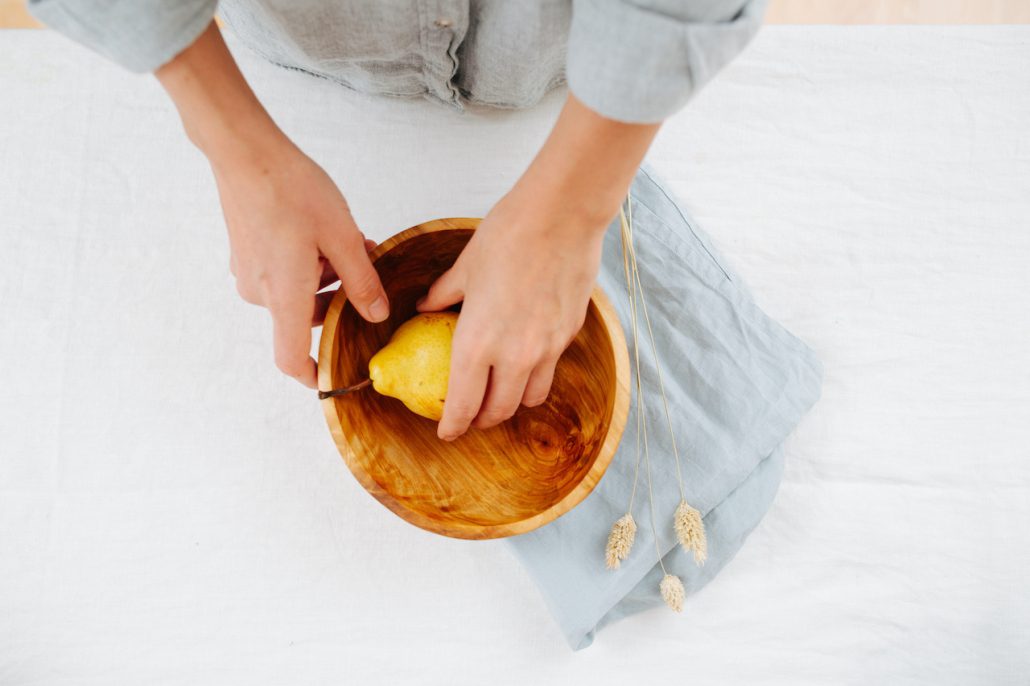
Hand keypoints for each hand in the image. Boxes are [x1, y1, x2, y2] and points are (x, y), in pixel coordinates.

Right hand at [212, 139, 388, 387]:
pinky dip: (308, 261)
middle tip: (366, 266)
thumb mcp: (342, 236)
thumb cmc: (291, 189)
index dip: (313, 375)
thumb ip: (362, 282)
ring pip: (298, 289)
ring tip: (353, 240)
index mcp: (284, 295)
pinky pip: (283, 271)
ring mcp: (249, 271)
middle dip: (339, 298)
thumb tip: (375, 314)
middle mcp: (260, 291)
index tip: (333, 378)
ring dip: (328, 275)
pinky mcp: (246, 252)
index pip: (291, 358)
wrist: (245, 150)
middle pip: (305, 316)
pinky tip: (325, 232)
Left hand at [417, 189, 603, 439]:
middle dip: (482, 420)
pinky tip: (526, 358)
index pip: (463, 404)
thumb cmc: (508, 235)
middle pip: (499, 411)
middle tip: (472, 416)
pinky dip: (535, 374)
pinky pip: (549, 369)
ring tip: (502, 393)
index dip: (453, 425)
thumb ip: (444, 295)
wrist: (562, 216)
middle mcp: (513, 356)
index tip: (447, 432)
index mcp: (477, 342)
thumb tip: (427, 307)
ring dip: (512, 402)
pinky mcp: (568, 335)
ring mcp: (546, 349)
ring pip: (530, 398)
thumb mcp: (465, 268)